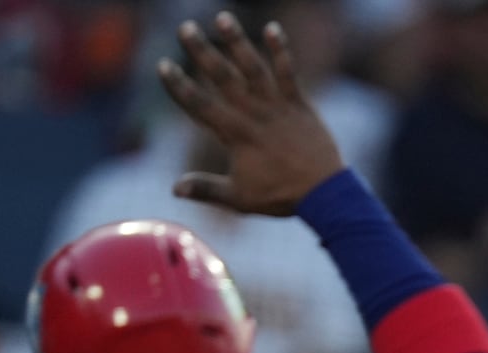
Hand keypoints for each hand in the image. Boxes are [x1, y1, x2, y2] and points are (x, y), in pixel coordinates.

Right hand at [159, 12, 343, 216]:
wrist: (324, 193)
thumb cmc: (280, 197)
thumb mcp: (239, 198)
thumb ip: (207, 189)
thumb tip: (175, 188)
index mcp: (235, 136)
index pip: (200, 106)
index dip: (179, 86)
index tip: (163, 65)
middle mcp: (254, 115)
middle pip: (223, 78)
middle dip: (202, 52)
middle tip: (185, 28)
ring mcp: (277, 106)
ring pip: (253, 68)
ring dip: (237, 42)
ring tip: (222, 17)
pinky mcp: (298, 103)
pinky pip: (288, 72)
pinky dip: (280, 50)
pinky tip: (272, 28)